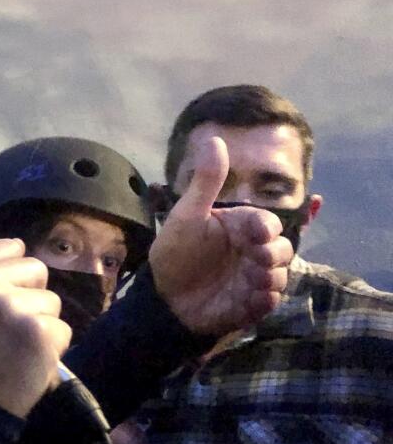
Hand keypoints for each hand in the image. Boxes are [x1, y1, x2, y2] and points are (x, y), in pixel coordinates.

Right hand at [0, 239, 71, 418]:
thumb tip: (20, 247)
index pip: (9, 247)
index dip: (10, 275)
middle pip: (36, 269)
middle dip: (29, 295)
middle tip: (7, 327)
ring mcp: (11, 305)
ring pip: (51, 302)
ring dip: (40, 325)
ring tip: (14, 348)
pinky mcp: (38, 331)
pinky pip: (62, 330)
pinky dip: (51, 350)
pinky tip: (26, 362)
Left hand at [150, 135, 291, 334]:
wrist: (162, 297)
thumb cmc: (174, 253)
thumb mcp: (187, 216)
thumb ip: (206, 181)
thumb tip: (214, 139)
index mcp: (240, 227)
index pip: (266, 223)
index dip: (265, 228)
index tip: (257, 234)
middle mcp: (252, 251)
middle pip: (281, 249)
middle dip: (272, 254)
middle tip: (255, 259)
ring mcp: (253, 279)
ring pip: (280, 275)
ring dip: (270, 277)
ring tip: (249, 281)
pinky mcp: (251, 304)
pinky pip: (270, 302)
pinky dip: (265, 300)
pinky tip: (251, 300)